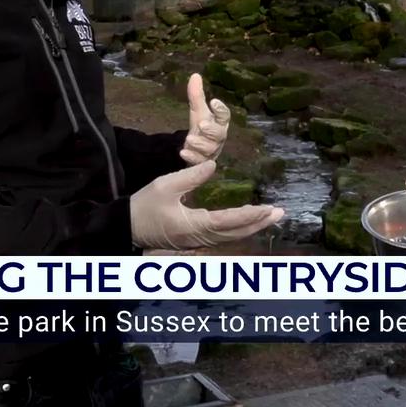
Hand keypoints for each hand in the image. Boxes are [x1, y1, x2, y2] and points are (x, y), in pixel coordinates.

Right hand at [130, 160, 283, 249]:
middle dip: (258, 223)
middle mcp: (199, 237)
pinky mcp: (194, 241)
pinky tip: (248, 223)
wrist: (125, 227)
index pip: (227, 221)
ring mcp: (197, 242)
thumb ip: (190, 176)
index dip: (249, 215)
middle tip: (279, 213)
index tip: (267, 208)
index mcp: (193, 225)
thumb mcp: (164, 185)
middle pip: (235, 233)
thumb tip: (213, 164)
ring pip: (231, 237)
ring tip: (270, 217)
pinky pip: (223, 238)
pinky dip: (239, 230)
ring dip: (251, 227)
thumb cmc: (144, 205)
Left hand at [180, 74, 229, 164]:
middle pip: (220, 134)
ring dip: (200, 144)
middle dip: (212, 130)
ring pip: (210, 149)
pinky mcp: (202, 162)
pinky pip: (200, 161)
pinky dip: (192, 157)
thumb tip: (195, 75)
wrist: (195, 149)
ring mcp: (211, 151)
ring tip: (190, 139)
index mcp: (219, 123)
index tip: (214, 101)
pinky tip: (183, 152)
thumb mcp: (197, 111)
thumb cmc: (201, 128)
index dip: (221, 110)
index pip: (224, 116)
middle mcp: (218, 137)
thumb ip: (196, 95)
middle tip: (202, 124)